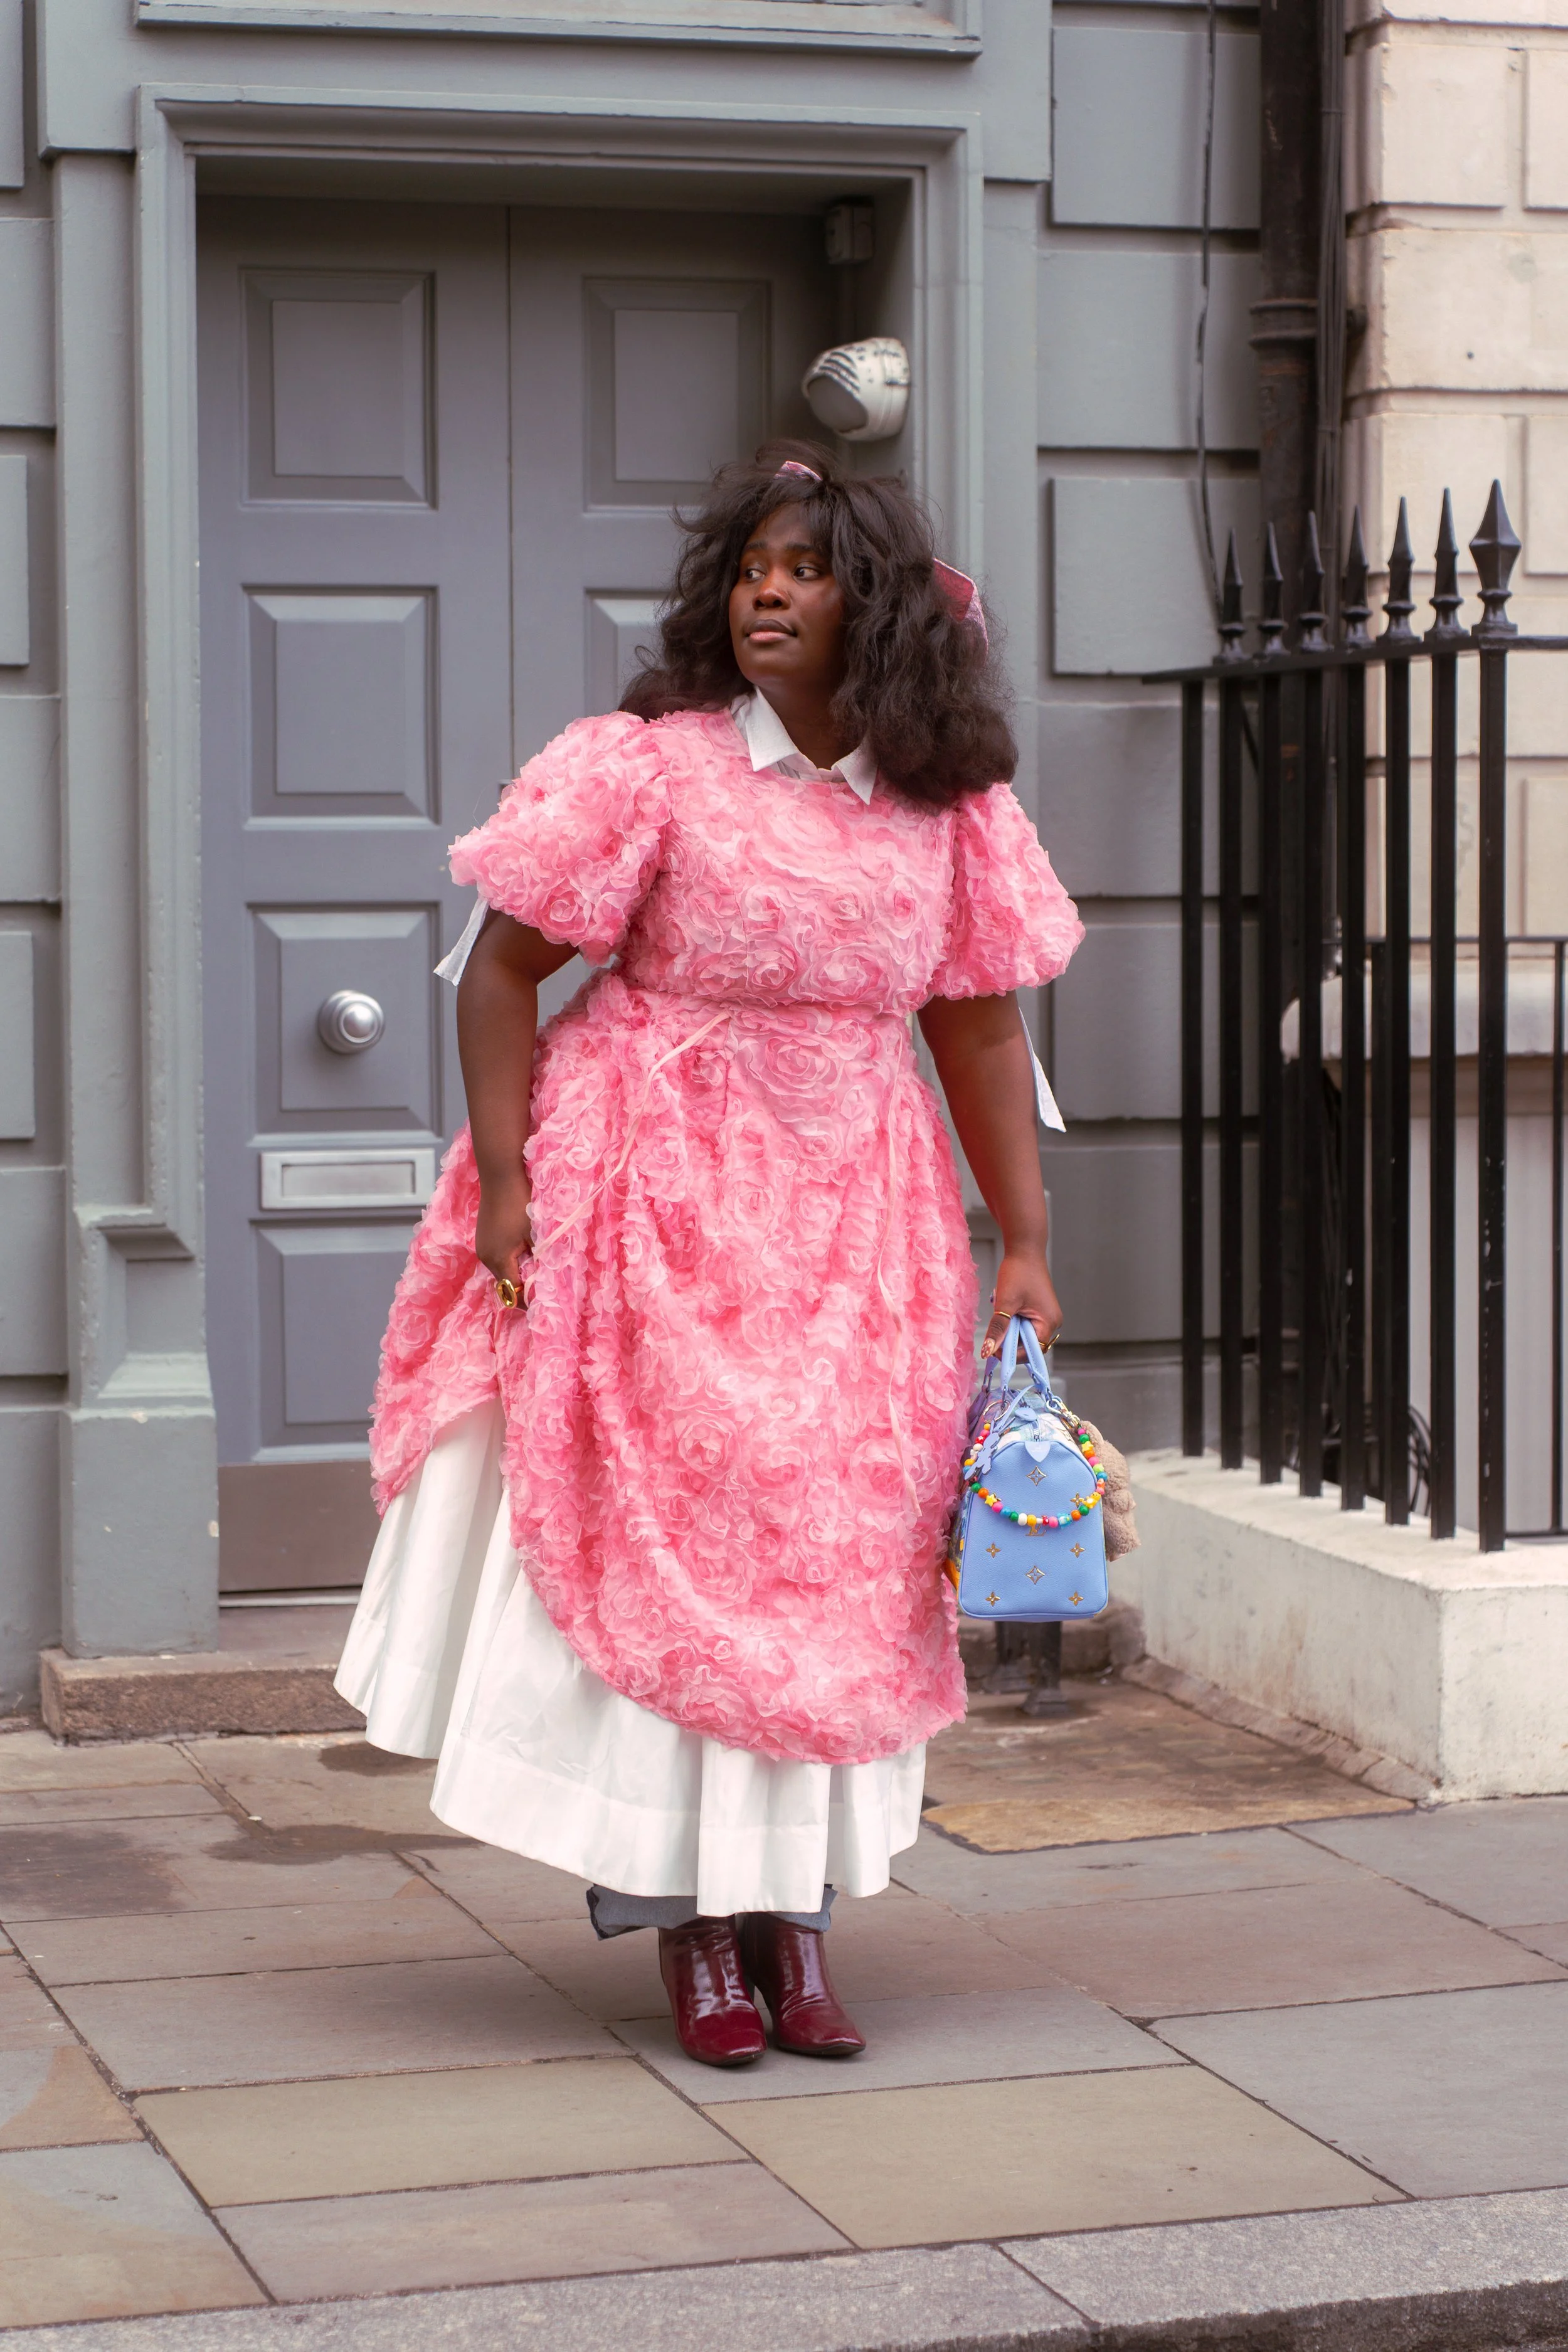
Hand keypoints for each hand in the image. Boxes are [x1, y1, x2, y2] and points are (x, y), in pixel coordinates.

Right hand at [475, 1174, 533, 1293]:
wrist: (500, 1176)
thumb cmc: (520, 1203)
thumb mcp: (535, 1233)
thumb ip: (540, 1259)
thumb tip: (546, 1278)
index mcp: (498, 1260)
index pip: (512, 1292)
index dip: (528, 1298)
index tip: (544, 1300)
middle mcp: (485, 1258)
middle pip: (505, 1283)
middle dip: (523, 1286)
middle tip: (544, 1284)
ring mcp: (482, 1247)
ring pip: (502, 1271)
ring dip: (518, 1272)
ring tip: (537, 1265)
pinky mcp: (483, 1238)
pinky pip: (498, 1258)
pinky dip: (511, 1260)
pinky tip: (524, 1249)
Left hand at [981, 1247, 1062, 1359]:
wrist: (1024, 1250)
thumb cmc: (1018, 1272)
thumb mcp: (1005, 1302)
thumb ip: (998, 1329)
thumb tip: (989, 1351)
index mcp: (1049, 1322)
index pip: (1031, 1351)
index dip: (1012, 1354)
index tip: (992, 1350)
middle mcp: (1052, 1322)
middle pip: (1029, 1345)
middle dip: (1010, 1341)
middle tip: (995, 1329)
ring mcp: (1047, 1316)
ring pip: (1025, 1335)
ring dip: (1011, 1330)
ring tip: (1002, 1314)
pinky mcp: (1040, 1310)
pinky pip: (1025, 1325)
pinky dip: (1013, 1322)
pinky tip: (1007, 1309)